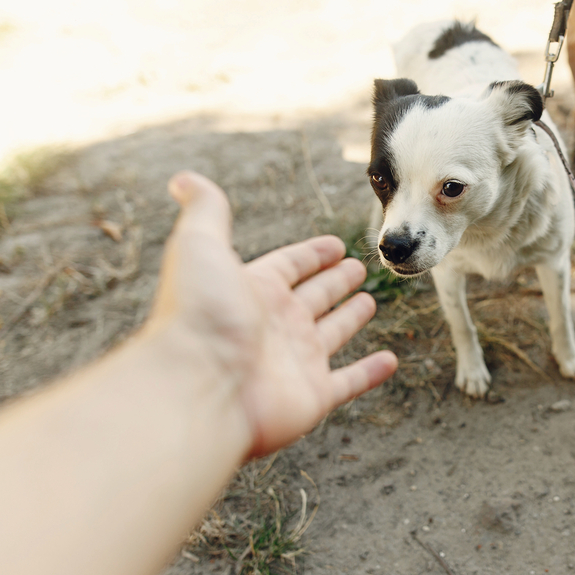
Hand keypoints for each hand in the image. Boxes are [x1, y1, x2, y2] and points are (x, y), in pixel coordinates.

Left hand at [148, 171, 396, 456]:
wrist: (199, 387)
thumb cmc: (198, 315)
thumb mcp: (200, 246)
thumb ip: (205, 211)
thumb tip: (183, 178)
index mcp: (254, 290)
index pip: (289, 265)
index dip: (311, 254)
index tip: (334, 245)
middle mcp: (274, 325)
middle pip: (313, 297)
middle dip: (334, 281)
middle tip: (357, 268)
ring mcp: (294, 363)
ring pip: (331, 335)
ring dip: (350, 319)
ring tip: (368, 303)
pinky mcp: (312, 396)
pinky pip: (349, 382)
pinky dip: (370, 373)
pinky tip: (390, 361)